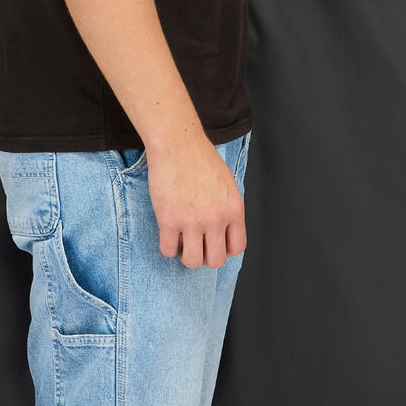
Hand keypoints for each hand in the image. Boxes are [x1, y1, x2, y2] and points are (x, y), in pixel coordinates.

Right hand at [145, 138, 246, 268]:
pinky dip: (167, 247)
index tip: (214, 244)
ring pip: (192, 261)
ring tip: (181, 242)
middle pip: (215, 260)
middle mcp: (216, 219)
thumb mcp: (226, 183)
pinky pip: (167, 250)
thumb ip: (227, 207)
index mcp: (233, 209)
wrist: (177, 144)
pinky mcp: (168, 220)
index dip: (224, 250)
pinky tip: (167, 234)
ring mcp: (192, 221)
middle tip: (196, 245)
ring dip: (186, 255)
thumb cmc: (200, 157)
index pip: (237, 247)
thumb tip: (223, 228)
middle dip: (205, 256)